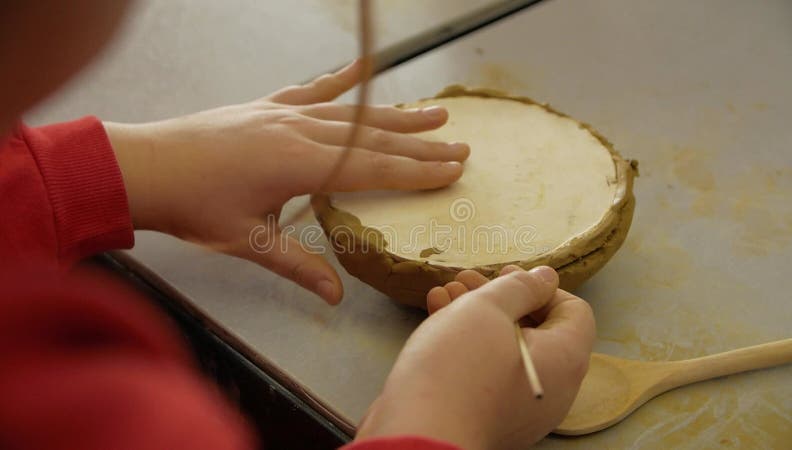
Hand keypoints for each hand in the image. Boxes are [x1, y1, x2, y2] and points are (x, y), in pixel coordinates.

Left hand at [106, 60, 468, 304]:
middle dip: (420, 145)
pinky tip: (364, 67)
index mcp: (299, 165)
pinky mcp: (267, 106)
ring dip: (395, 114)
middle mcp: (298, 132)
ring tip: (434, 112)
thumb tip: (336, 295)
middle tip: (460, 145)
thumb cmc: (192, 207)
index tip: (453, 170)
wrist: (144, 167)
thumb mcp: (246, 242)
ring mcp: (283, 114)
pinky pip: (312, 90)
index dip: (416, 172)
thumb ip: (296, 264)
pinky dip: (340, 79)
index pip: (372, 169)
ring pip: (351, 113)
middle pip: (372, 138)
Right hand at [355, 266, 594, 449]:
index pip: (574, 311)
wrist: (418, 435)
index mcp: (565, 360)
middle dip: (499, 298)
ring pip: (506, 349)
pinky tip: (437, 316)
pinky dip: (467, 344)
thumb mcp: (487, 309)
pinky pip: (489, 373)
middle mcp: (552, 389)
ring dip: (477, 316)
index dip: (541, 287)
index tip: (505, 277)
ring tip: (445, 293)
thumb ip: (520, 287)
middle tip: (467, 280)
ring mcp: (521, 409)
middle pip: (537, 329)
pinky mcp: (489, 418)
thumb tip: (546, 278)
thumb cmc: (458, 368)